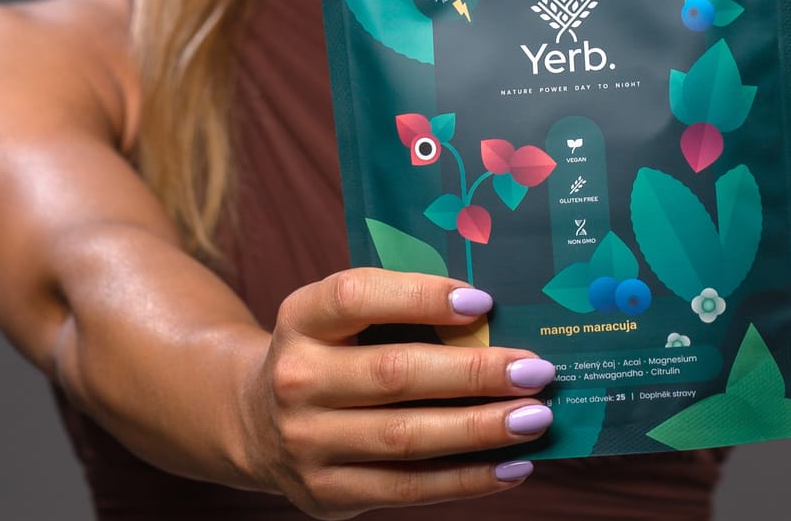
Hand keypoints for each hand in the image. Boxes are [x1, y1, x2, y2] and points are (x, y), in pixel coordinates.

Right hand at [237, 268, 555, 518]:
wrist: (256, 419)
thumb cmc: (328, 350)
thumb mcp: (340, 316)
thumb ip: (398, 307)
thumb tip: (490, 316)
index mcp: (301, 318)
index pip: (357, 297)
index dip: (420, 297)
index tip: (482, 301)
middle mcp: (297, 379)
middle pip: (393, 374)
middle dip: (473, 373)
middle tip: (535, 369)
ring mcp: (308, 443)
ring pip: (406, 437)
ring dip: (480, 429)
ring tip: (535, 417)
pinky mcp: (328, 494)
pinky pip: (408, 488)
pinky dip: (467, 478)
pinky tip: (512, 464)